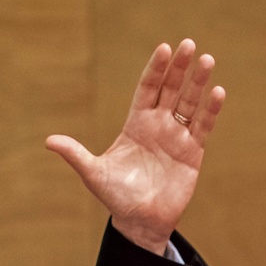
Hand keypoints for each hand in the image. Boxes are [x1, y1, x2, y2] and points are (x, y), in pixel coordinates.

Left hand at [46, 39, 225, 254]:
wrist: (139, 220)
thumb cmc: (115, 196)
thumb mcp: (93, 172)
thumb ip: (74, 154)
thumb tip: (47, 141)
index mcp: (135, 124)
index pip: (147, 89)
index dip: (155, 70)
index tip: (164, 48)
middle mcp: (157, 126)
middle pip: (170, 90)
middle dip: (179, 68)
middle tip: (189, 45)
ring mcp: (176, 138)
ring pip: (190, 104)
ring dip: (198, 83)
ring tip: (207, 59)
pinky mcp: (192, 153)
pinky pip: (203, 127)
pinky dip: (211, 110)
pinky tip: (217, 92)